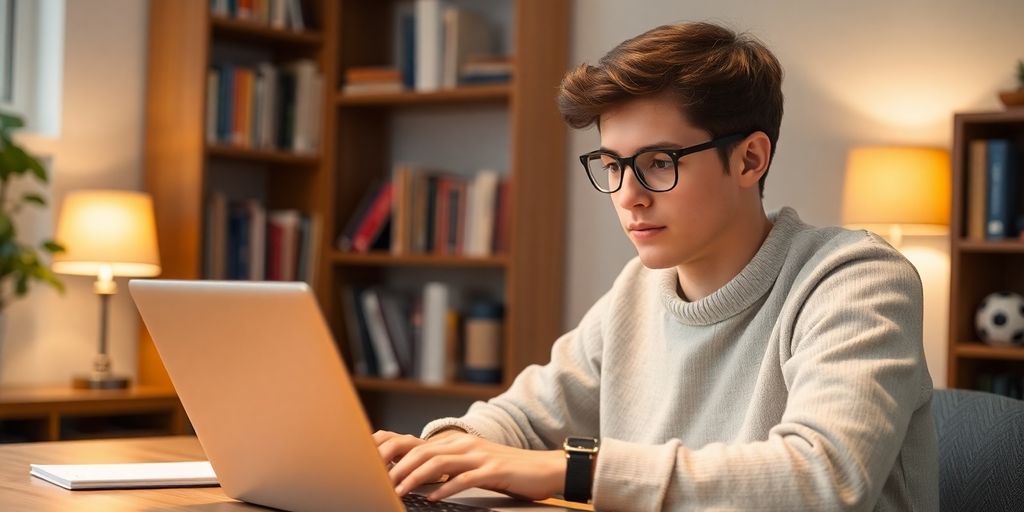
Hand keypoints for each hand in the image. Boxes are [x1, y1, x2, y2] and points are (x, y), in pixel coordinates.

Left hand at [378, 430, 564, 501]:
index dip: (394, 454)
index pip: (417, 445)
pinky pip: (465, 478)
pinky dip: (446, 488)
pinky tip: (433, 498)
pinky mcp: (493, 469)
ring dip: (414, 477)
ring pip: (438, 462)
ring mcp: (479, 455)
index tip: (373, 468)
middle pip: (422, 451)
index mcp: (457, 443)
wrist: (544, 468)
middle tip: (379, 483)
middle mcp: (465, 445)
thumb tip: (420, 477)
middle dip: (396, 467)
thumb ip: (449, 467)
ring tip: (399, 491)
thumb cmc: (507, 470)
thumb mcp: (473, 465)